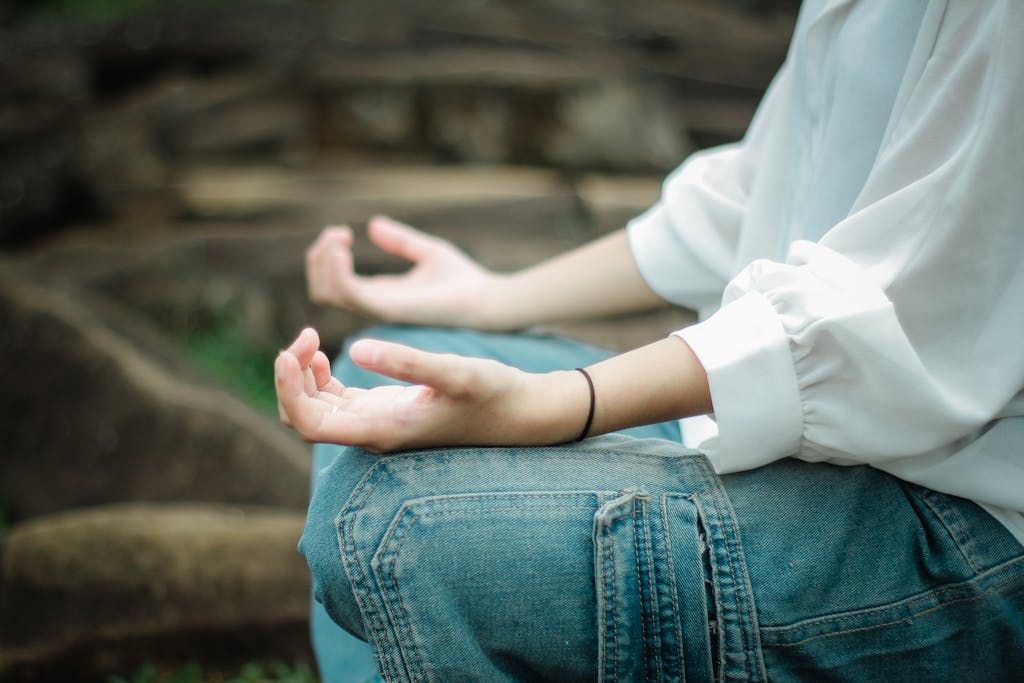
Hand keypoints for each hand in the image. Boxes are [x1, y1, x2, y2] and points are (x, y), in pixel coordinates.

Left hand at [275, 328, 584, 451]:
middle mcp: (371, 432)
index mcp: (381, 430)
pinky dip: (318, 375)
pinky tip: (327, 351)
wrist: (518, 411)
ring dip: (301, 374)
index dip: (287, 391)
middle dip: (290, 378)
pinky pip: (332, 398)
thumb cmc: (492, 393)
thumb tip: (354, 349)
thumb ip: (407, 362)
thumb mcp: (456, 371)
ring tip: (312, 338)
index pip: (308, 425)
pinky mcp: (382, 409)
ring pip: (313, 408)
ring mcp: (375, 421)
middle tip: (306, 335)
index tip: (289, 351)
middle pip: (302, 417)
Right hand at [305, 216, 502, 327]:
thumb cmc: (464, 280)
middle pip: (322, 290)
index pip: (334, 284)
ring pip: (328, 293)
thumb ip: (400, 241)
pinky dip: (338, 271)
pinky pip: (349, 294)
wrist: (489, 300)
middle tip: (338, 234)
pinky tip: (345, 247)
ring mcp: (380, 308)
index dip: (326, 256)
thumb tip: (373, 224)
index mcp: (380, 294)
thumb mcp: (427, 252)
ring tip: (340, 238)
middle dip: (318, 258)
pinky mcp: (391, 308)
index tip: (341, 232)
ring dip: (324, 262)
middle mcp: (375, 304)